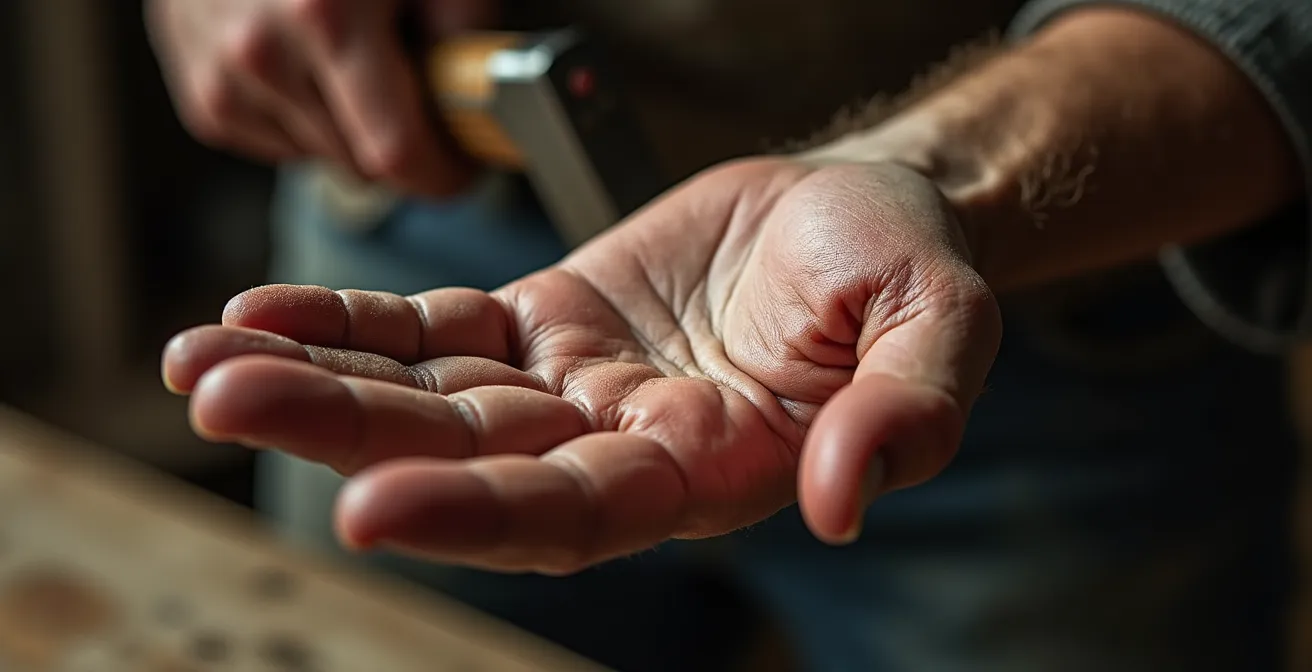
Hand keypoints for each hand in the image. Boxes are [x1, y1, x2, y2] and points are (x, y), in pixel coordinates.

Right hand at [146, 0, 495, 195]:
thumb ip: (462, 21)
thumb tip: (488, 90)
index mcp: (327, 16)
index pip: (396, 151)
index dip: (443, 171)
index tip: (464, 164)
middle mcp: (263, 51)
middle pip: (362, 164)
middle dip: (400, 138)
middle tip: (412, 87)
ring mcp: (224, 77)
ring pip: (322, 158)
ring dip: (350, 129)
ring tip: (353, 61)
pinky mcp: (204, 96)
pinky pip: (280, 146)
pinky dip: (305, 121)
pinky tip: (308, 68)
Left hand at [162, 158, 1001, 572]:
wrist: (859, 209)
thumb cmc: (904, 269)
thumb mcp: (940, 327)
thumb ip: (907, 415)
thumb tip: (839, 503)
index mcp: (707, 469)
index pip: (576, 513)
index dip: (478, 513)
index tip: (368, 510)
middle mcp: (619, 443)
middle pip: (467, 457)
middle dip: (347, 436)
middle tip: (226, 401)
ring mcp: (570, 382)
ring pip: (429, 394)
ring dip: (318, 381)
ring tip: (204, 364)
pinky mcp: (540, 317)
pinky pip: (433, 326)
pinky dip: (352, 323)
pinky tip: (263, 316)